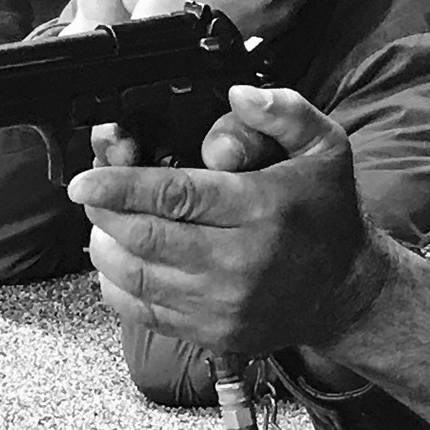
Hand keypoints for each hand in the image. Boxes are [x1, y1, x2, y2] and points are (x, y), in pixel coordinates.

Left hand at [72, 88, 382, 359]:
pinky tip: (123, 258)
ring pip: (134, 277)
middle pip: (143, 237)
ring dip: (105, 245)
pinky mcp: (212, 334)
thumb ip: (284, 112)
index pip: (173, 196)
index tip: (85, 181)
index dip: (119, 187)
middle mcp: (239, 263)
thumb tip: (237, 96)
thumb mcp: (325, 147)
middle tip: (93, 194)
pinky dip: (118, 284)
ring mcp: (223, 306)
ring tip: (106, 222)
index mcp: (260, 210)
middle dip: (104, 212)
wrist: (344, 292)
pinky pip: (143, 311)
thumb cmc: (327, 214)